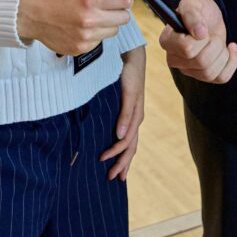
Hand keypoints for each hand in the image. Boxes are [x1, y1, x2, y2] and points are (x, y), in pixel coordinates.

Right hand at [16, 0, 134, 56]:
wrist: (37, 18)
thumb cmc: (59, 2)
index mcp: (90, 0)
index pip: (125, 1)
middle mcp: (90, 20)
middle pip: (124, 18)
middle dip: (119, 12)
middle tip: (107, 9)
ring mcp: (87, 37)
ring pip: (114, 31)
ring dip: (108, 25)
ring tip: (92, 20)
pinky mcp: (83, 49)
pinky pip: (101, 41)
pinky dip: (96, 35)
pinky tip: (83, 30)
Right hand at [101, 47, 145, 179]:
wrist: (132, 59)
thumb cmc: (121, 81)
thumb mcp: (114, 103)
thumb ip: (109, 117)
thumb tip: (100, 131)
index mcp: (131, 122)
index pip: (129, 148)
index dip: (123, 163)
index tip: (115, 177)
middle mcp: (136, 119)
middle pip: (130, 147)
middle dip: (121, 163)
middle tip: (111, 177)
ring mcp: (135, 109)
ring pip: (129, 136)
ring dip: (118, 150)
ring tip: (105, 158)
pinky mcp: (133, 97)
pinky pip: (129, 115)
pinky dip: (123, 127)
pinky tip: (118, 136)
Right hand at [160, 0, 236, 83]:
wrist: (210, 17)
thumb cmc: (198, 10)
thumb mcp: (193, 4)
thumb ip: (192, 14)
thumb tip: (199, 33)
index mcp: (167, 41)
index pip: (187, 49)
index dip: (201, 39)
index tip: (203, 29)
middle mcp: (174, 59)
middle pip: (201, 62)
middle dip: (215, 44)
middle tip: (212, 34)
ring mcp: (189, 70)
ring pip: (210, 73)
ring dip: (222, 54)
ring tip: (218, 40)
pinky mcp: (204, 76)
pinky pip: (222, 78)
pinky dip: (232, 62)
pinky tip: (230, 48)